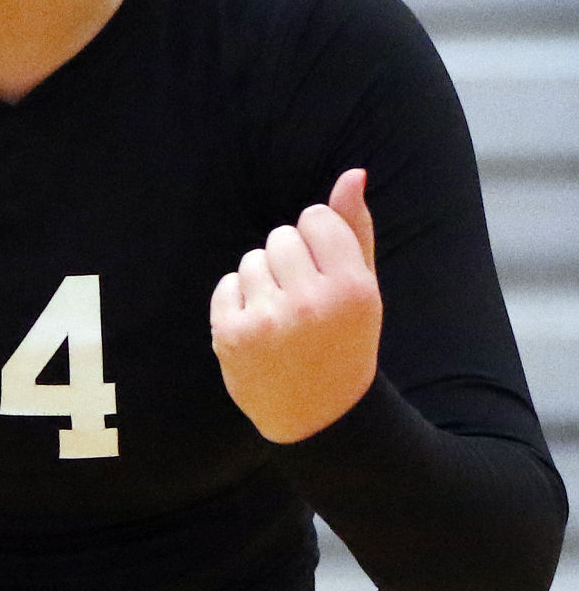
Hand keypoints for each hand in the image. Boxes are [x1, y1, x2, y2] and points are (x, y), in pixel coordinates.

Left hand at [209, 169, 380, 443]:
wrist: (319, 417)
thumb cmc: (344, 342)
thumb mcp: (363, 289)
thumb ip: (355, 228)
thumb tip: (353, 173)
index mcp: (353, 288)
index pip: (314, 217)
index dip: (315, 241)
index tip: (323, 274)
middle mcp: (312, 303)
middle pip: (280, 236)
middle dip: (287, 261)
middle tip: (303, 302)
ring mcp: (269, 320)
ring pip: (251, 259)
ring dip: (262, 282)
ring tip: (282, 318)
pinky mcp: (232, 335)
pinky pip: (226, 285)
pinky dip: (238, 302)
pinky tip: (259, 331)